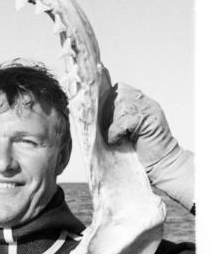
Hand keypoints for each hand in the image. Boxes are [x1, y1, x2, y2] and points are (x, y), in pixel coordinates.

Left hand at [102, 82, 193, 210]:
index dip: (107, 99)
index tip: (99, 114)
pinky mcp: (147, 121)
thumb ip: (116, 118)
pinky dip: (115, 132)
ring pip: (121, 106)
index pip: (120, 88)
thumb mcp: (126, 130)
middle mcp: (146, 103)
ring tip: (114, 137)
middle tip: (106, 128)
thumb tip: (92, 113)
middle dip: (107, 111)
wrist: (162, 165)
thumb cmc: (141, 152)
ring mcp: (149, 110)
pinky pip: (123, 121)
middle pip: (118, 94)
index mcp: (142, 102)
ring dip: (111, 123)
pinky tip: (117, 141)